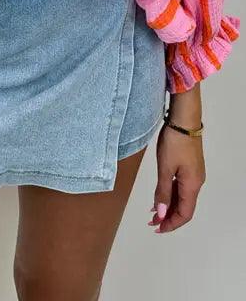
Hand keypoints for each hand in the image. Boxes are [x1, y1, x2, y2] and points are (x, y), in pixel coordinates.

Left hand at [149, 91, 205, 233]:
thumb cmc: (175, 142)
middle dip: (168, 216)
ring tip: (153, 211)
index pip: (185, 214)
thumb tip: (161, 213)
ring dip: (169, 205)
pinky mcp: (189, 166)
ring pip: (182, 197)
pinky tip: (161, 194)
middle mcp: (196, 182)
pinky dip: (171, 194)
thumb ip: (163, 191)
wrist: (183, 119)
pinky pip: (181, 187)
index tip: (157, 228)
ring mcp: (194, 174)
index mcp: (192, 185)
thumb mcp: (165, 168)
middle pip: (184, 207)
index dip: (172, 224)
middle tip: (152, 222)